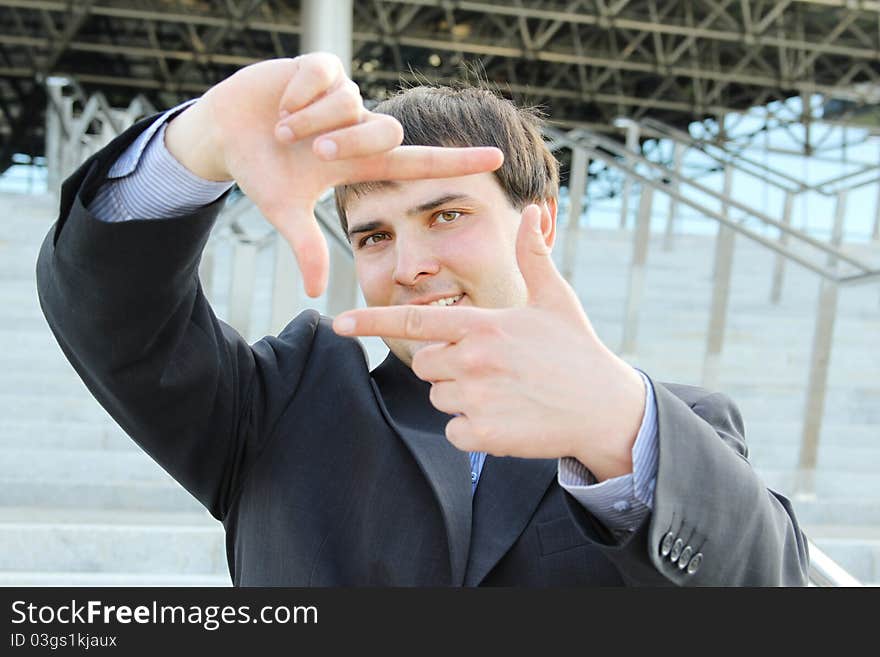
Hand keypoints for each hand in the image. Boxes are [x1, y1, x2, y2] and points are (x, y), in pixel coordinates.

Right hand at [165, 54, 503, 296]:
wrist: (225, 133)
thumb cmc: (261, 171)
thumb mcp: (283, 210)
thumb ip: (306, 246)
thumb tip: (316, 293)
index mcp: (360, 162)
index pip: (419, 162)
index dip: (456, 162)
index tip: (496, 158)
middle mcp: (360, 128)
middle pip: (386, 132)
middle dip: (345, 143)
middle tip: (309, 151)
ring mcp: (344, 97)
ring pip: (351, 104)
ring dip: (310, 120)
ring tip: (283, 128)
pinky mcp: (321, 66)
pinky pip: (325, 75)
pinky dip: (297, 92)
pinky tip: (281, 102)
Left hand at [332, 205, 645, 480]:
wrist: (605, 407)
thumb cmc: (577, 350)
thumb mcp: (556, 299)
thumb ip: (533, 256)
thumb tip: (531, 211)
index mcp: (482, 324)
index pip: (414, 319)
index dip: (372, 321)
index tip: (339, 323)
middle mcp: (473, 358)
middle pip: (426, 365)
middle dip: (448, 367)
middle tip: (493, 369)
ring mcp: (477, 397)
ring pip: (439, 399)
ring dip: (463, 398)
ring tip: (506, 392)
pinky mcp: (484, 434)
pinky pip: (454, 432)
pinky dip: (473, 431)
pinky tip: (506, 419)